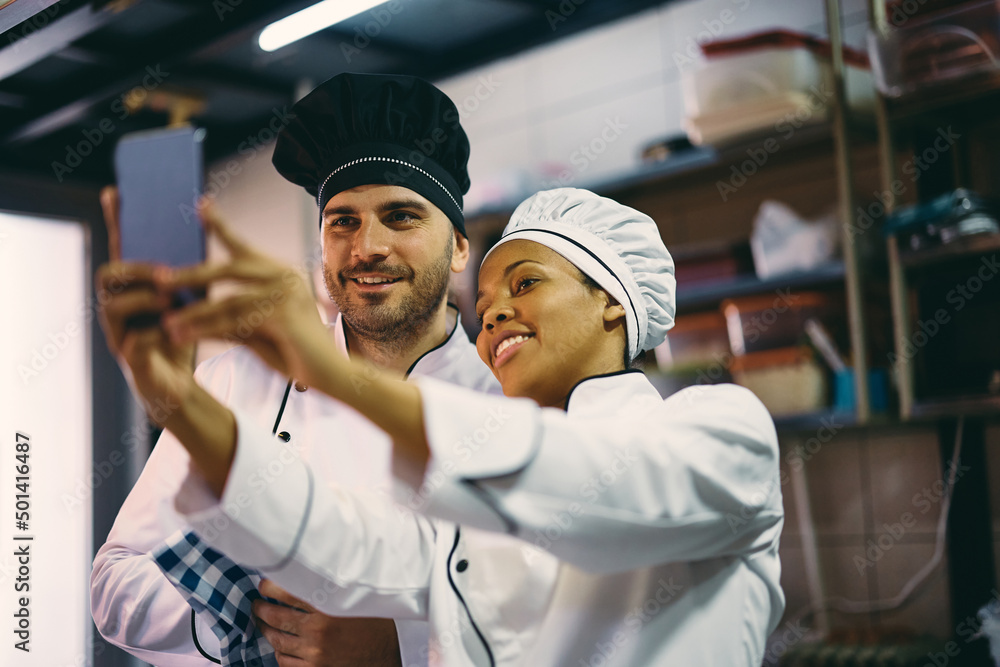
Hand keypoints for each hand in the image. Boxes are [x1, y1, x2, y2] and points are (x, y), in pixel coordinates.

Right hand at [95, 186, 196, 423]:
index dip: (117, 223)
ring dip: (144, 300)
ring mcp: (118, 335)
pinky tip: (174, 332)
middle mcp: (116, 308)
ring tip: (170, 300)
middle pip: (107, 274)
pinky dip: (156, 334)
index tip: (116, 192)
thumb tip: (207, 227)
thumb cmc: (182, 335)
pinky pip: (134, 342)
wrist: (181, 386)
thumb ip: (192, 270)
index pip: (121, 250)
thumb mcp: (191, 297)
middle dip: (137, 269)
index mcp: (131, 289)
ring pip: (112, 307)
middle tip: (166, 272)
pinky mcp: (131, 361)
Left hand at [159, 200, 330, 384]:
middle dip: (192, 274)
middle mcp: (285, 277)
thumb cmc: (297, 352)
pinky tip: (184, 336)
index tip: (201, 204)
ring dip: (194, 312)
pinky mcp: (284, 315)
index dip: (221, 225)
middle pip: (230, 268)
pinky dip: (206, 329)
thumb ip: (231, 317)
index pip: (244, 247)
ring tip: (166, 322)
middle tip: (159, 279)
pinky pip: (236, 320)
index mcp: (280, 273)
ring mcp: (287, 294)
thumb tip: (194, 312)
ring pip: (228, 299)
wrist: (333, 374)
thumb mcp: (258, 330)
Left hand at [253, 579, 401, 666]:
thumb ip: (333, 583)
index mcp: (330, 605)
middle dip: (261, 609)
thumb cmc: (376, 617)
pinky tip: (279, 644)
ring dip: (265, 629)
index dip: (270, 587)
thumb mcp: (357, 594)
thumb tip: (307, 566)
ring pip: (277, 640)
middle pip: (276, 617)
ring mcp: (315, 652)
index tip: (264, 584)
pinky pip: (285, 661)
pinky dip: (278, 652)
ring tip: (263, 621)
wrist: (392, 649)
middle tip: (256, 603)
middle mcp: (319, 629)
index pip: (287, 591)